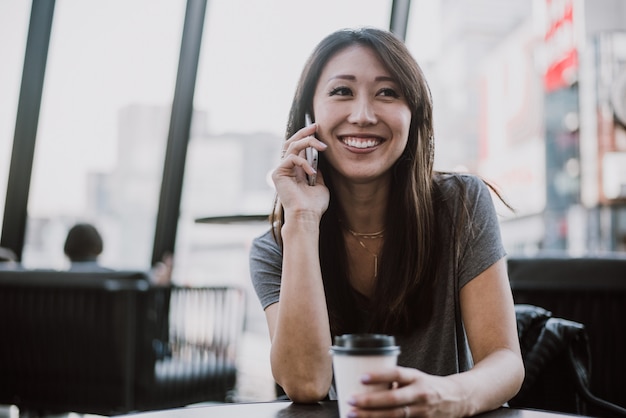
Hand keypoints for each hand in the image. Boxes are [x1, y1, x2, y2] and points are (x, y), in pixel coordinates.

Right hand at [273, 123, 328, 218]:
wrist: (307, 216)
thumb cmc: (314, 205)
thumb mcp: (319, 184)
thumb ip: (316, 172)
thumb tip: (318, 160)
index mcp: (295, 171)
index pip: (297, 148)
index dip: (305, 137)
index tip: (317, 129)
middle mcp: (286, 169)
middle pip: (291, 142)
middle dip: (303, 132)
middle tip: (315, 126)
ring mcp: (281, 170)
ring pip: (292, 146)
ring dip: (308, 142)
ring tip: (322, 146)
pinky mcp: (278, 173)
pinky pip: (291, 158)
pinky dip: (304, 162)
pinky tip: (312, 172)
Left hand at [347, 367, 465, 417]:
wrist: (457, 399)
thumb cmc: (428, 385)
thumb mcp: (414, 377)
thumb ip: (395, 381)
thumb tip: (368, 385)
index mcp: (416, 378)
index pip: (396, 374)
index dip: (379, 376)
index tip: (361, 377)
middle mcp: (420, 394)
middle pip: (393, 399)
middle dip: (369, 402)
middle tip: (350, 400)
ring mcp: (422, 412)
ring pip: (395, 416)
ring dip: (372, 416)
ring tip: (353, 415)